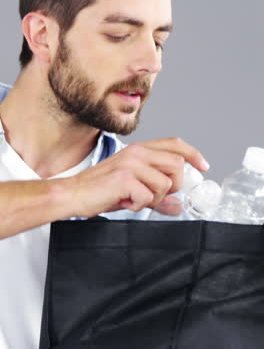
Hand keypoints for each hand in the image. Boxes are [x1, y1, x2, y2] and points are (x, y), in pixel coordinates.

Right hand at [69, 137, 208, 217]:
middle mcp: (137, 152)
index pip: (175, 144)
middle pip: (177, 165)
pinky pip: (149, 197)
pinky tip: (124, 201)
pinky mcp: (125, 178)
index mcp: (140, 150)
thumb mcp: (134, 190)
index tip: (204, 166)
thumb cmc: (101, 189)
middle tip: (155, 194)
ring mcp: (131, 164)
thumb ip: (158, 196)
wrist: (74, 194)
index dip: (193, 154)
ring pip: (166, 183)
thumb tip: (178, 206)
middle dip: (174, 185)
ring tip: (134, 198)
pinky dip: (138, 205)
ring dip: (154, 198)